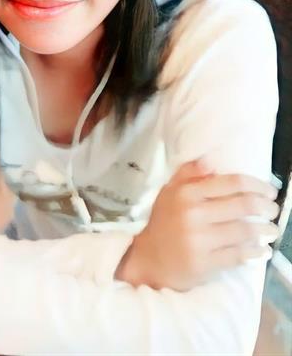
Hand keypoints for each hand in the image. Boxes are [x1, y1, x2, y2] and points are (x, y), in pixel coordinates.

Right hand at [115, 158, 279, 291]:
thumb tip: (211, 160)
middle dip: (266, 207)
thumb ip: (188, 173)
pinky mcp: (205, 263)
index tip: (269, 190)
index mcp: (187, 193)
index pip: (232, 183)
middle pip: (244, 205)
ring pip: (245, 231)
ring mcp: (200, 240)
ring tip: (272, 229)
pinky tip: (262, 249)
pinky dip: (255, 251)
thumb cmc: (164, 222)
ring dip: (266, 230)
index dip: (257, 185)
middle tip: (273, 209)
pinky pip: (239, 255)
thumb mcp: (169, 191)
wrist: (149, 259)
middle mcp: (193, 214)